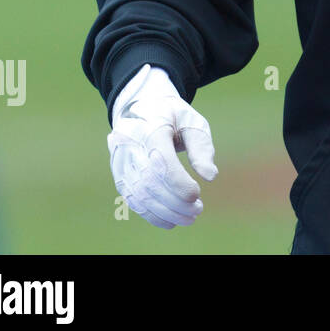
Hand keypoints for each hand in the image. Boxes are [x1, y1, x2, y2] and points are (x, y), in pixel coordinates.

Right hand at [107, 64, 218, 228]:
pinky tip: (171, 221)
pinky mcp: (119, 175)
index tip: (197, 194)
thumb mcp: (192, 121)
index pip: (160, 160)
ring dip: (166, 212)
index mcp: (150, 129)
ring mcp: (121, 162)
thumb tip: (211, 175)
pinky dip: (152, 214)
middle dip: (175, 201)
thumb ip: (201, 147)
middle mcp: (130, 146)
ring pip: (140, 194)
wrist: (141, 109)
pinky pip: (132, 199)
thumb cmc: (172, 116)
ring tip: (189, 218)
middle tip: (197, 210)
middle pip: (150, 181)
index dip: (178, 182)